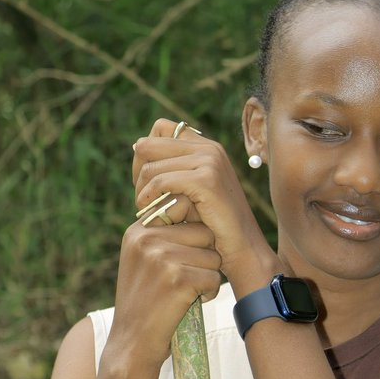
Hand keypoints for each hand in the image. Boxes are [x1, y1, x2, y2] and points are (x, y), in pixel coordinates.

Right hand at [109, 215, 223, 366]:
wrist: (131, 344)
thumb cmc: (144, 302)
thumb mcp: (143, 260)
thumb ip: (163, 234)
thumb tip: (195, 205)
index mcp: (138, 230)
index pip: (185, 209)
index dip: (195, 236)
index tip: (185, 258)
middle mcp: (146, 238)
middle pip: (205, 232)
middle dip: (205, 257)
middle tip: (186, 279)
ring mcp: (161, 257)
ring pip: (213, 256)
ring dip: (207, 277)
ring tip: (184, 292)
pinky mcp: (177, 279)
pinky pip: (214, 277)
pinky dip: (208, 294)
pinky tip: (188, 303)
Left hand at [131, 118, 278, 294]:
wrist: (243, 250)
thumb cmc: (214, 227)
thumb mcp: (191, 190)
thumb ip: (171, 166)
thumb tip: (136, 145)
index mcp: (206, 146)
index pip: (160, 128)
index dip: (145, 154)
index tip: (147, 182)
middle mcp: (210, 148)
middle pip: (147, 145)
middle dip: (137, 173)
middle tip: (143, 200)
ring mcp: (210, 161)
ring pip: (149, 167)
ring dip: (142, 193)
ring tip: (149, 213)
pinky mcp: (206, 180)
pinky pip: (160, 182)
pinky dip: (149, 200)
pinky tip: (152, 216)